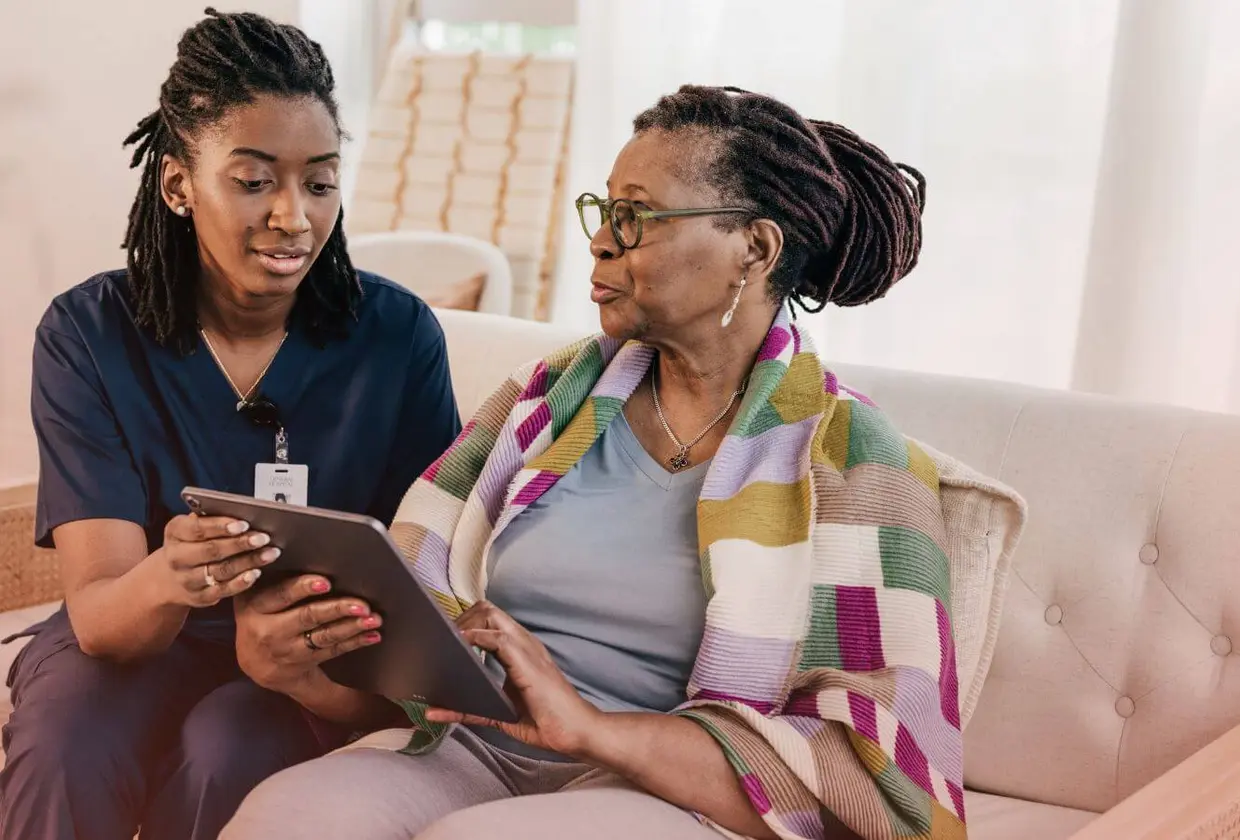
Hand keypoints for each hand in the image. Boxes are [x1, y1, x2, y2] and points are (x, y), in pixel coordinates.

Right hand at [147, 514, 279, 607]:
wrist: (169, 578)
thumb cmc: (191, 543)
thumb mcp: (192, 527)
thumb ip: (211, 519)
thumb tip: (243, 511)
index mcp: (175, 533)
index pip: (197, 529)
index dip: (221, 526)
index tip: (244, 524)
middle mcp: (176, 558)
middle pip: (211, 550)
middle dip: (240, 544)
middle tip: (264, 537)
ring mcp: (186, 580)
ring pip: (220, 571)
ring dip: (248, 562)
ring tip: (270, 553)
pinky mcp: (198, 597)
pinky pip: (222, 591)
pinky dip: (240, 582)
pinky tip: (256, 573)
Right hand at [233, 574, 381, 697]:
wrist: (256, 665)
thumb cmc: (262, 619)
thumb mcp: (257, 601)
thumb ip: (276, 582)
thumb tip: (315, 556)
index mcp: (256, 606)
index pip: (280, 594)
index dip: (303, 588)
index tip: (326, 582)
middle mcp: (269, 630)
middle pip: (307, 617)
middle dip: (337, 609)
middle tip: (361, 605)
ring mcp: (286, 650)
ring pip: (324, 636)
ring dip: (352, 626)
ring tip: (373, 619)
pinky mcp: (303, 663)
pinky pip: (332, 651)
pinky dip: (355, 641)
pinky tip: (372, 635)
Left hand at [425, 601, 600, 756]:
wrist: (576, 732)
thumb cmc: (546, 722)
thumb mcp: (499, 714)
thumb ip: (469, 710)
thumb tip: (434, 712)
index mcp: (520, 650)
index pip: (489, 619)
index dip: (465, 623)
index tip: (444, 639)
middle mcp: (524, 643)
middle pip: (487, 608)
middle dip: (460, 618)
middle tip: (441, 639)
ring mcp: (527, 649)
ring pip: (491, 614)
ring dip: (465, 623)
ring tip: (446, 641)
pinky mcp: (528, 661)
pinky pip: (498, 638)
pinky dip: (476, 638)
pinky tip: (462, 647)